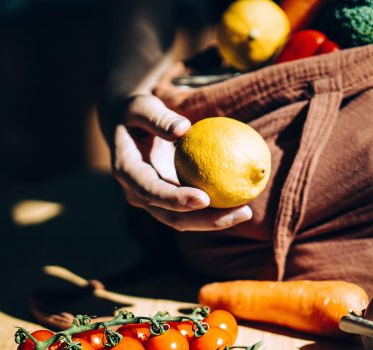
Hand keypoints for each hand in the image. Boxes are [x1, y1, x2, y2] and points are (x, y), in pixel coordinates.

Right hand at [105, 94, 252, 230]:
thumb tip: (184, 128)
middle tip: (241, 212)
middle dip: (206, 220)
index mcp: (127, 171)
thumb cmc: (137, 112)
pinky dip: (215, 210)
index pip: (150, 191)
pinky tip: (241, 204)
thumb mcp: (142, 106)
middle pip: (171, 216)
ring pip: (184, 220)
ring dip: (215, 220)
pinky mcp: (169, 199)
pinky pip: (193, 210)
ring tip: (245, 212)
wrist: (128, 127)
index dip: (175, 199)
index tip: (204, 199)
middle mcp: (138, 193)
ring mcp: (154, 201)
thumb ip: (159, 117)